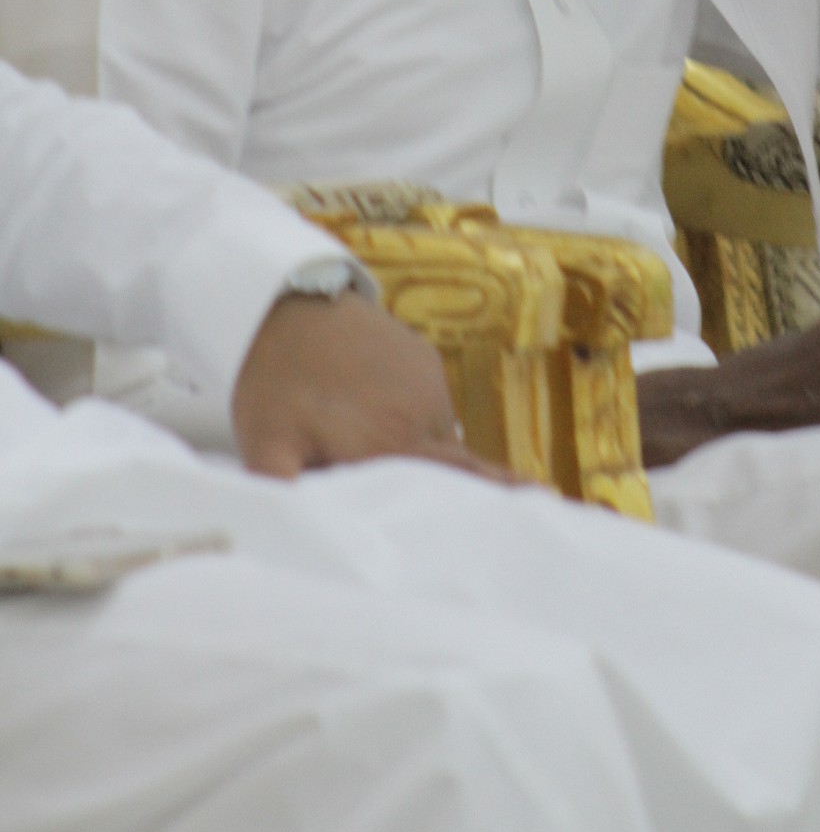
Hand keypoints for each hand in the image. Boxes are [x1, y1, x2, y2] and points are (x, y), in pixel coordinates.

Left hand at [232, 291, 514, 482]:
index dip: (492, 499)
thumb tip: (294, 531)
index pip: (455, 482)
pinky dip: (418, 419)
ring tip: (408, 468)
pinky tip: (385, 420)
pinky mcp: (423, 357)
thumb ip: (282, 487)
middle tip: (524, 504)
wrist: (283, 300)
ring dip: (432, 453)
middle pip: (459, 465)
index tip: (542, 504)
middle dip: (485, 487)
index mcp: (391, 443)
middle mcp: (422, 414)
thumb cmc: (274, 379)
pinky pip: (430, 403)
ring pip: (441, 434)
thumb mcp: (266, 441)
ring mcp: (427, 382)